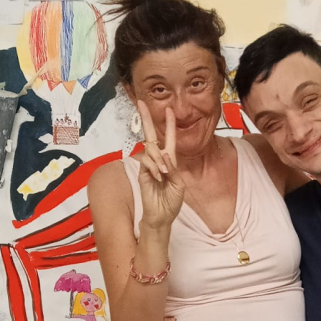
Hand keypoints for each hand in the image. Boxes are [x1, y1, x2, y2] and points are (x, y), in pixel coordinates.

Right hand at [136, 102, 184, 230]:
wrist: (161, 216)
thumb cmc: (171, 202)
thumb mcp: (179, 184)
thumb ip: (173, 169)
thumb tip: (165, 154)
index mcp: (170, 161)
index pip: (169, 139)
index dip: (170, 125)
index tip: (169, 109)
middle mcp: (158, 160)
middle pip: (151, 135)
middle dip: (146, 118)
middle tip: (141, 103)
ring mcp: (148, 165)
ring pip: (151, 150)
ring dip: (159, 159)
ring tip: (164, 174)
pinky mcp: (141, 172)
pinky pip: (146, 162)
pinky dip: (154, 167)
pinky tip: (158, 177)